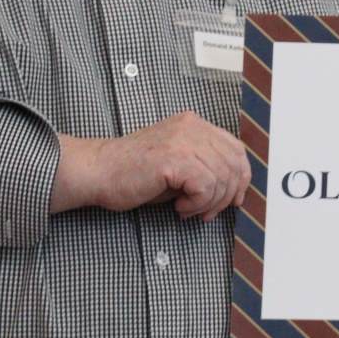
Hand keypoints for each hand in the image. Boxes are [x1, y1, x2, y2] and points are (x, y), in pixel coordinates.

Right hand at [51, 111, 249, 219]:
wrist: (97, 171)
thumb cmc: (132, 174)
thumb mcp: (177, 164)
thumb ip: (204, 167)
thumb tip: (232, 189)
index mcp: (194, 125)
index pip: (235, 149)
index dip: (241, 176)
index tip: (235, 199)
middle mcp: (192, 127)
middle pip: (233, 163)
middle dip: (227, 195)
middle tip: (208, 212)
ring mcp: (183, 140)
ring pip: (222, 177)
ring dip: (209, 202)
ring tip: (189, 210)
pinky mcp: (174, 157)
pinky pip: (205, 186)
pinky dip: (197, 203)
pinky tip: (180, 207)